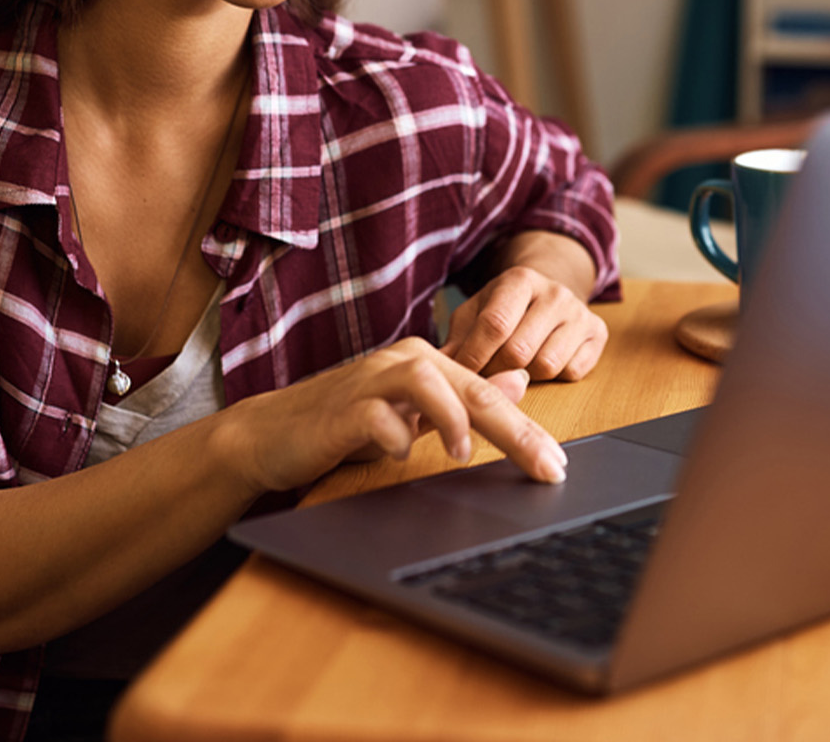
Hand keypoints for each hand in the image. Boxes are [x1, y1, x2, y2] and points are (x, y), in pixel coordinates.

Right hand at [216, 337, 567, 494]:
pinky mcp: (342, 408)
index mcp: (427, 362)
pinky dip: (394, 433)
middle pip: (474, 390)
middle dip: (516, 432)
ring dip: (453, 420)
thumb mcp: (412, 413)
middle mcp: (405, 362)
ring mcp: (372, 380)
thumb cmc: (344, 425)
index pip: (490, 395)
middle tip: (546, 467)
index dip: (528, 430)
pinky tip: (400, 452)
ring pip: (430, 384)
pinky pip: (377, 414)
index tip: (557, 465)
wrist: (272, 435)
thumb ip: (462, 398)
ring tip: (462, 455)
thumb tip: (520, 381)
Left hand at [442, 265, 608, 382]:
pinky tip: (544, 366)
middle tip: (486, 377)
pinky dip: (555, 378)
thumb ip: (457, 340)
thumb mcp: (476, 314)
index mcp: (520, 280)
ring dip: (526, 377)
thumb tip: (438, 368)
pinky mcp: (598, 334)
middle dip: (496, 372)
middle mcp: (555, 292)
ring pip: (546, 365)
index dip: (474, 357)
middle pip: (519, 351)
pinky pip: (573, 372)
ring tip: (515, 369)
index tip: (460, 376)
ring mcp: (580, 312)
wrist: (549, 296)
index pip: (495, 325)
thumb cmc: (505, 310)